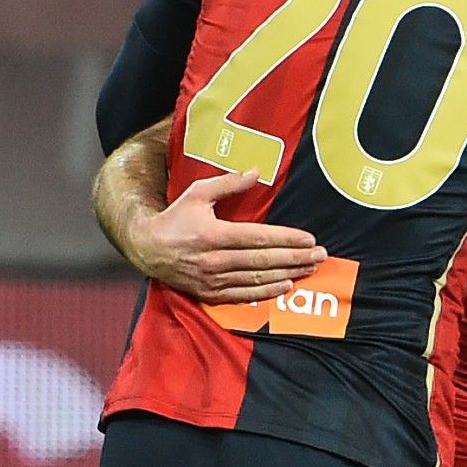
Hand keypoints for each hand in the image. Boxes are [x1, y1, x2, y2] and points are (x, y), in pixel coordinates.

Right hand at [127, 169, 326, 303]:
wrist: (146, 249)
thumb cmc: (175, 218)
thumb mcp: (197, 193)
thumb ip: (228, 184)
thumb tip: (256, 172)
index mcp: (213, 234)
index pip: (258, 237)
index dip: (286, 239)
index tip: (309, 238)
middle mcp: (214, 259)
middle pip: (263, 260)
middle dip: (295, 257)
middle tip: (321, 255)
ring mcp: (212, 279)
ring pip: (257, 278)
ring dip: (287, 273)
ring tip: (310, 268)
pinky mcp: (210, 293)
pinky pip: (243, 295)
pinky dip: (266, 291)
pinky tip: (286, 285)